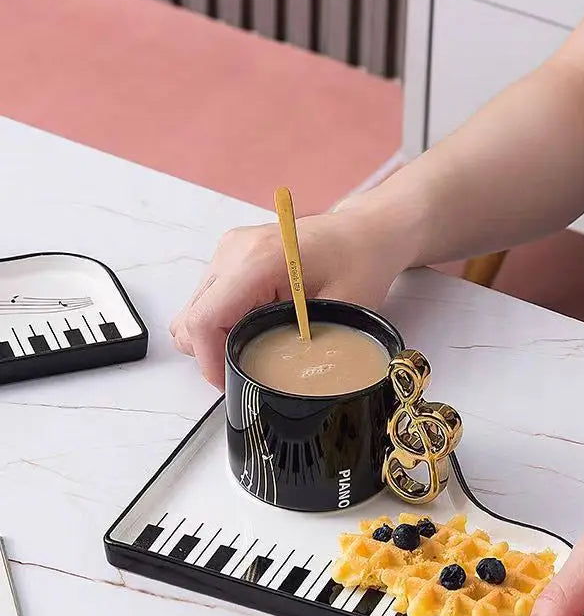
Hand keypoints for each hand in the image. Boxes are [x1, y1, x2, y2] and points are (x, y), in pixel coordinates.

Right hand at [170, 209, 404, 388]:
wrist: (362, 232)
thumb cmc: (359, 262)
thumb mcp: (340, 312)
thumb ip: (303, 345)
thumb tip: (276, 379)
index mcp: (258, 260)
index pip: (204, 321)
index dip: (211, 362)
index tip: (231, 383)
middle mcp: (234, 251)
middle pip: (190, 320)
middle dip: (213, 353)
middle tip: (250, 367)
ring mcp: (228, 251)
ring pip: (195, 312)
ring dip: (218, 338)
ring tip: (258, 344)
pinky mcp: (230, 257)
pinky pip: (209, 301)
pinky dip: (224, 323)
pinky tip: (258, 326)